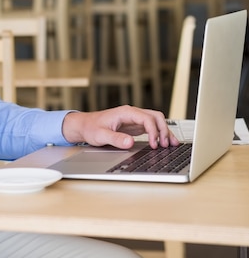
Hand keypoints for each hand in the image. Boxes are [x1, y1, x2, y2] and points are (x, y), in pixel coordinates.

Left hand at [62, 105, 179, 149]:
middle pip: (155, 117)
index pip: (146, 118)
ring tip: (172, 144)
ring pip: (155, 121)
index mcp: (126, 112)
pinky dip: (159, 134)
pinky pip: (151, 127)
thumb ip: (115, 138)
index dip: (153, 131)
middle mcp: (132, 114)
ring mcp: (134, 119)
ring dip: (165, 131)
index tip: (154, 144)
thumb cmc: (91, 128)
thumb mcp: (101, 135)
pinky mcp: (134, 126)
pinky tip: (164, 143)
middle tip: (166, 145)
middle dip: (164, 130)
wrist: (84, 125)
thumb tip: (130, 142)